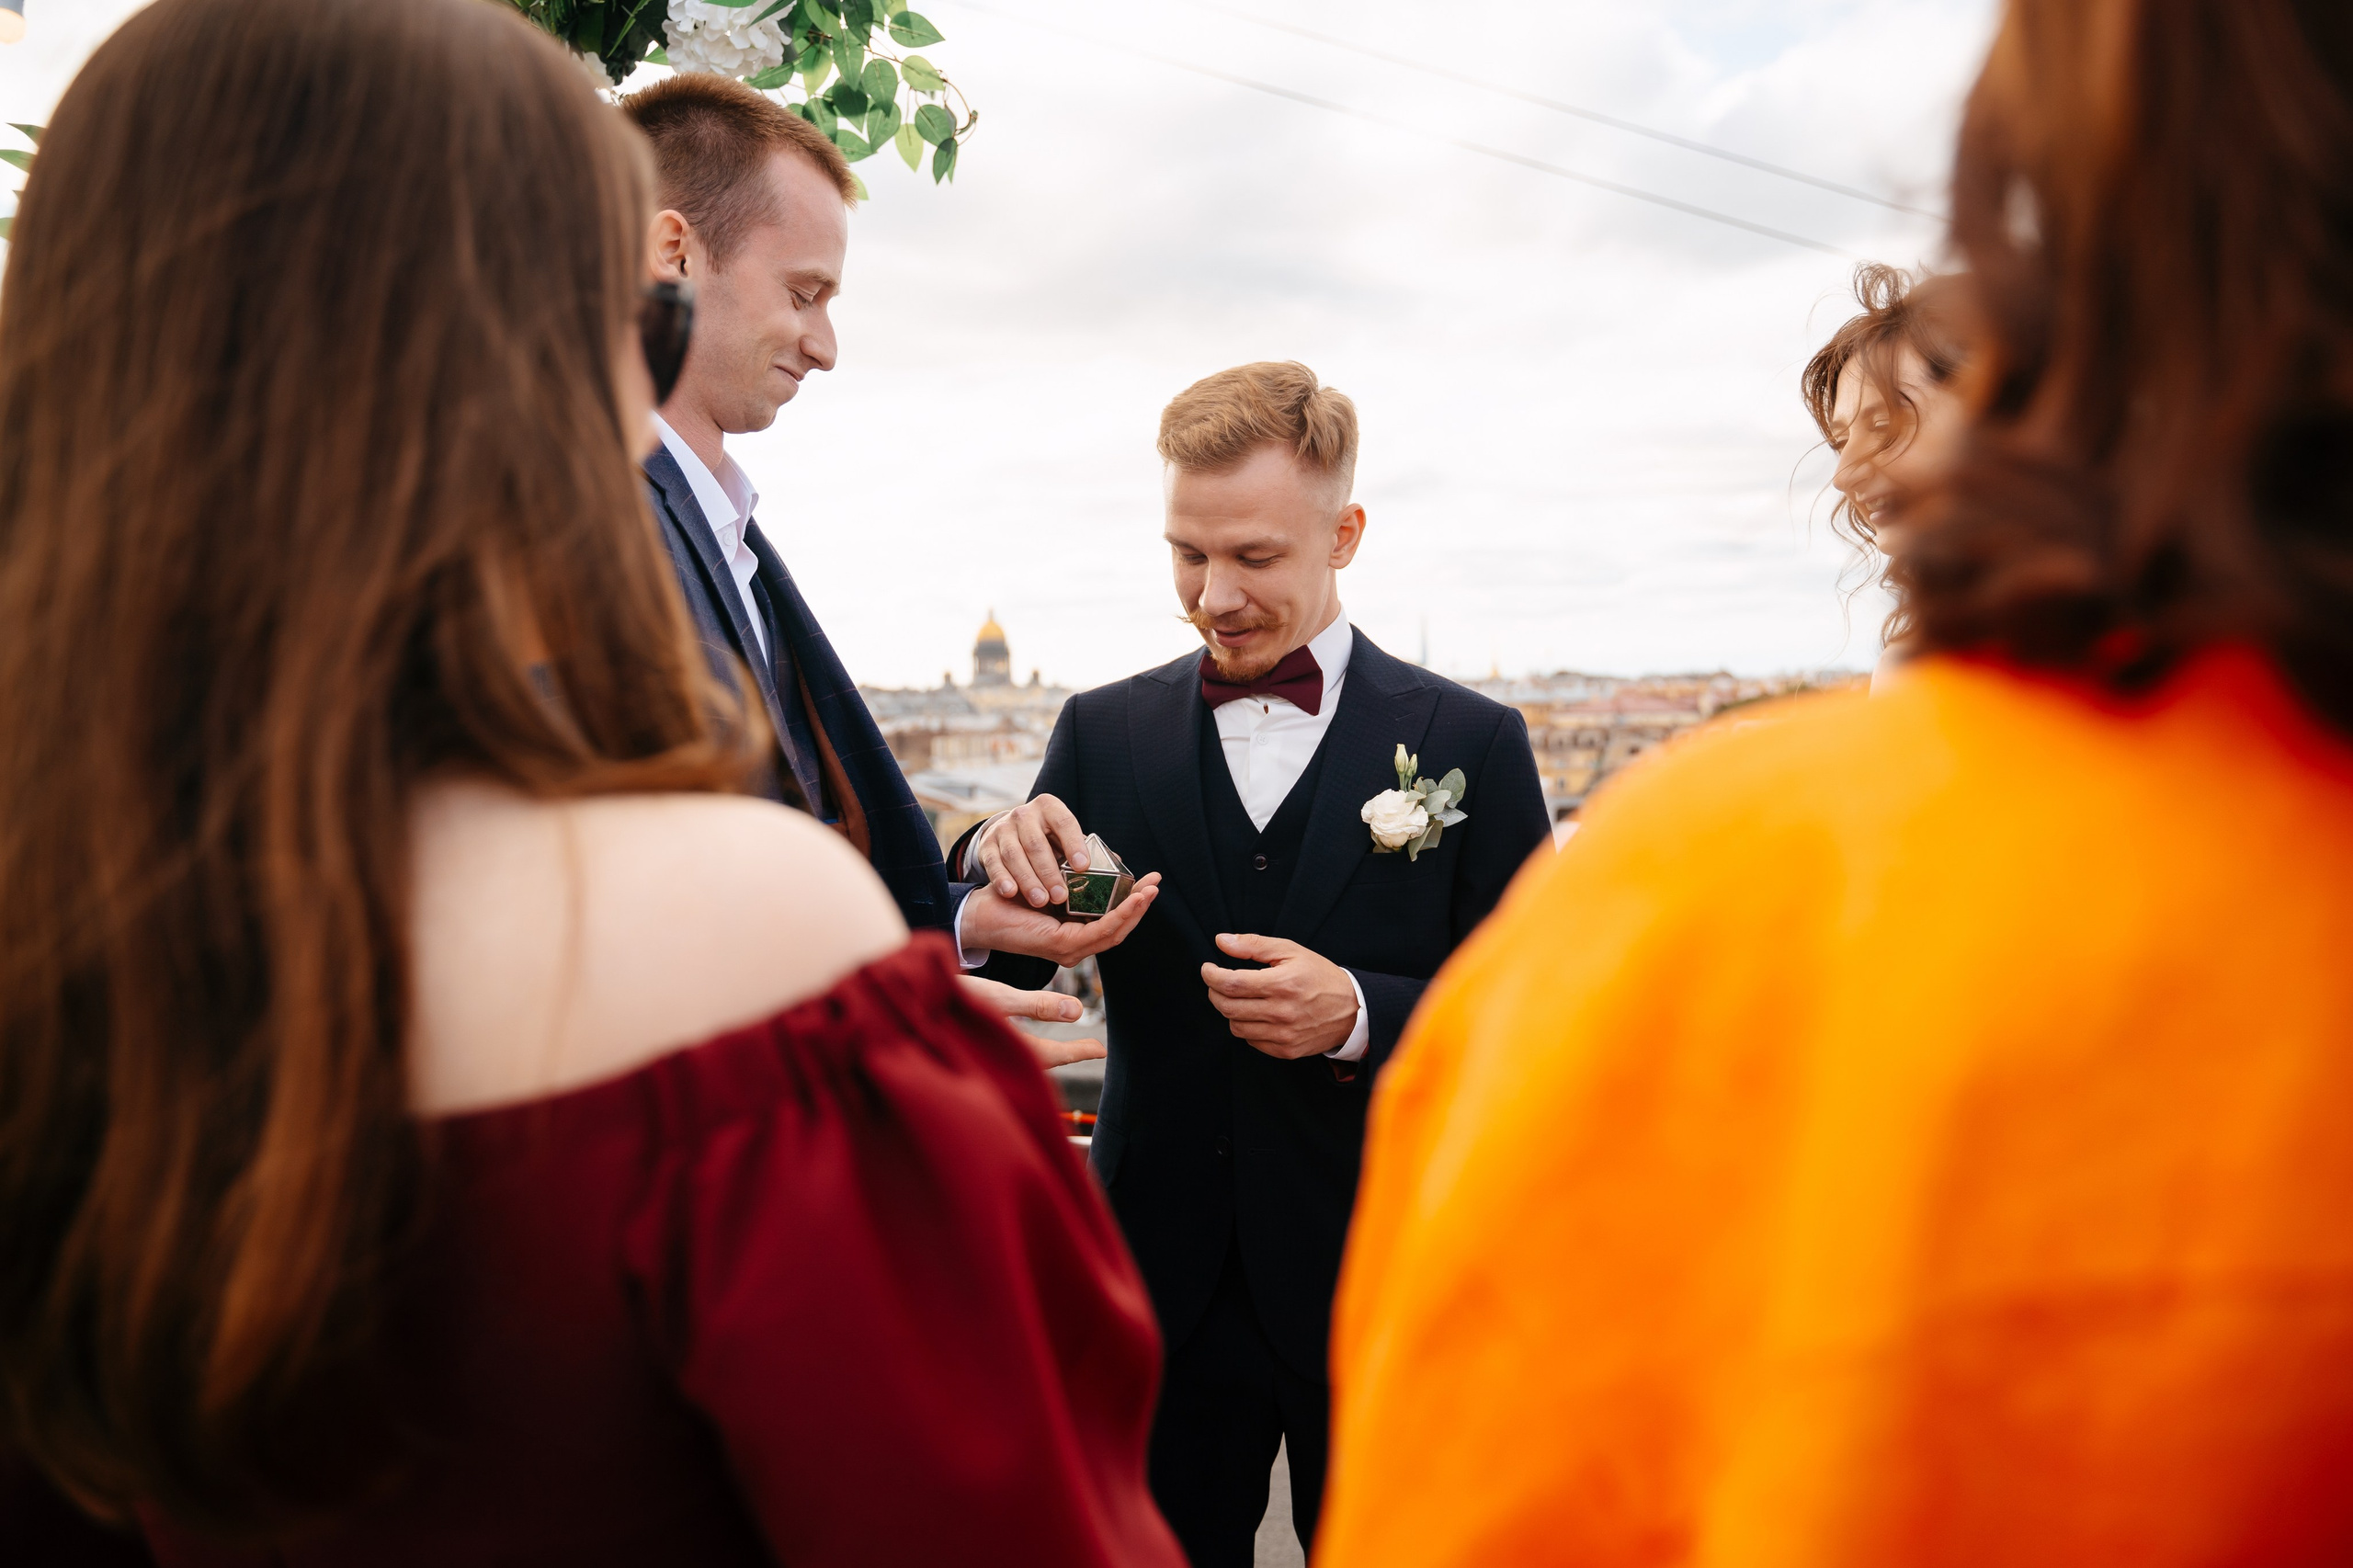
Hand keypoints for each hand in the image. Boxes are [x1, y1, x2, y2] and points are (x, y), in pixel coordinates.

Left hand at [957, 873, 1162, 965]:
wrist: (981, 911)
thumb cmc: (1011, 899)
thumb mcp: (1049, 887)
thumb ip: (1070, 884)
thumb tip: (1090, 863)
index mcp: (1073, 935)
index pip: (1112, 923)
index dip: (1133, 903)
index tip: (1148, 882)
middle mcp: (1074, 947)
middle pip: (1119, 929)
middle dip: (1141, 905)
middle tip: (1157, 881)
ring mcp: (1070, 950)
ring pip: (1115, 931)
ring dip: (1136, 909)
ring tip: (1151, 889)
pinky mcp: (1062, 946)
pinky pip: (1100, 930)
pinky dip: (1120, 914)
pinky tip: (1133, 898)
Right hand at [957, 976, 1107, 1069]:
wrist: (903, 1004)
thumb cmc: (949, 1000)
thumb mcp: (998, 998)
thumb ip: (1037, 1005)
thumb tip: (1077, 1011)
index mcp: (1004, 1051)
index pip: (1050, 1057)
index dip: (1076, 1052)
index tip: (1101, 1051)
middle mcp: (995, 1060)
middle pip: (1039, 1062)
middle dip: (1065, 1055)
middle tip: (1092, 1050)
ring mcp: (983, 1056)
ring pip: (1023, 1058)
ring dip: (1046, 1052)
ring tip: (1066, 1045)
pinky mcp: (971, 1047)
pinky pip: (1006, 1052)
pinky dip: (1024, 1047)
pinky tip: (1026, 1038)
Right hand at [972, 793, 1090, 909]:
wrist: (1008, 832)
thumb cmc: (1046, 838)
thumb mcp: (1063, 836)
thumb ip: (1084, 848)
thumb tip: (1115, 862)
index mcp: (1050, 808)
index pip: (1064, 823)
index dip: (1073, 844)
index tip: (1083, 867)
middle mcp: (1025, 814)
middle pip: (1036, 844)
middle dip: (1049, 872)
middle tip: (1060, 896)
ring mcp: (1003, 828)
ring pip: (1014, 855)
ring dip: (1028, 880)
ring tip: (1040, 901)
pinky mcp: (987, 844)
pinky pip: (994, 862)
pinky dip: (1002, 878)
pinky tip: (1011, 892)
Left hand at [1200, 933, 1358, 1059]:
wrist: (1353, 1009)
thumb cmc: (1319, 975)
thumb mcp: (1291, 951)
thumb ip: (1253, 945)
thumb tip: (1221, 941)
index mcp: (1282, 983)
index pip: (1231, 983)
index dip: (1211, 975)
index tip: (1208, 969)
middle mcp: (1281, 1012)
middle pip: (1228, 1007)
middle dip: (1214, 992)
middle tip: (1217, 983)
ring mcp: (1284, 1034)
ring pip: (1235, 1026)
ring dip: (1229, 1010)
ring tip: (1239, 998)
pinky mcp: (1286, 1050)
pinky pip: (1251, 1041)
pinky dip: (1246, 1027)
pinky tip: (1256, 1014)